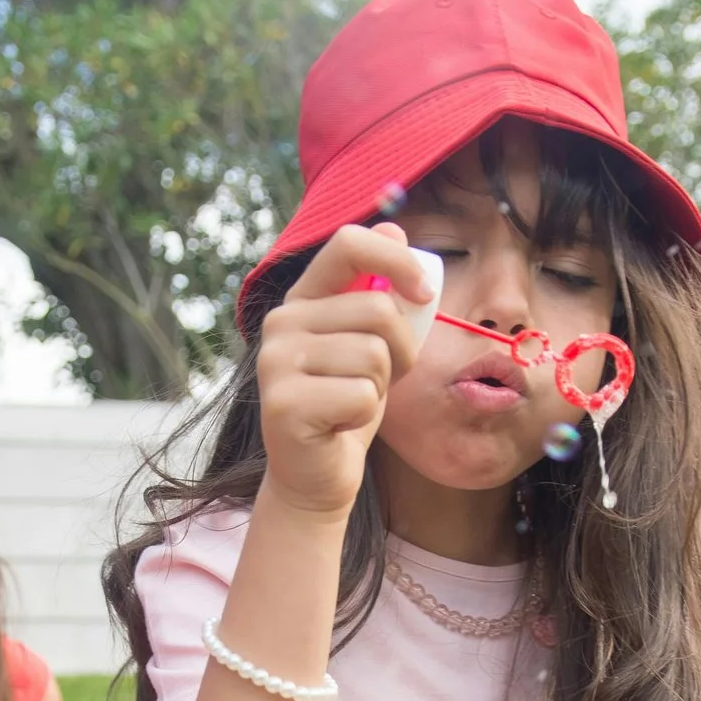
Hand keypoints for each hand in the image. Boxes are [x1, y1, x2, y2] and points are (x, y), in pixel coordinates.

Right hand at [256, 224, 432, 517]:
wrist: (314, 476)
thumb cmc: (347, 405)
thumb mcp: (371, 342)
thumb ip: (380, 290)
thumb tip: (394, 224)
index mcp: (302, 299)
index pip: (349, 244)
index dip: (397, 260)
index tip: (425, 293)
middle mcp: (281, 323)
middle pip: (377, 309)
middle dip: (400, 350)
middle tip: (381, 380)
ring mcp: (276, 363)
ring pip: (374, 355)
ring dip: (382, 387)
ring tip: (353, 403)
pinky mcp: (284, 404)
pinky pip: (363, 396)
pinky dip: (366, 417)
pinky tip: (339, 427)